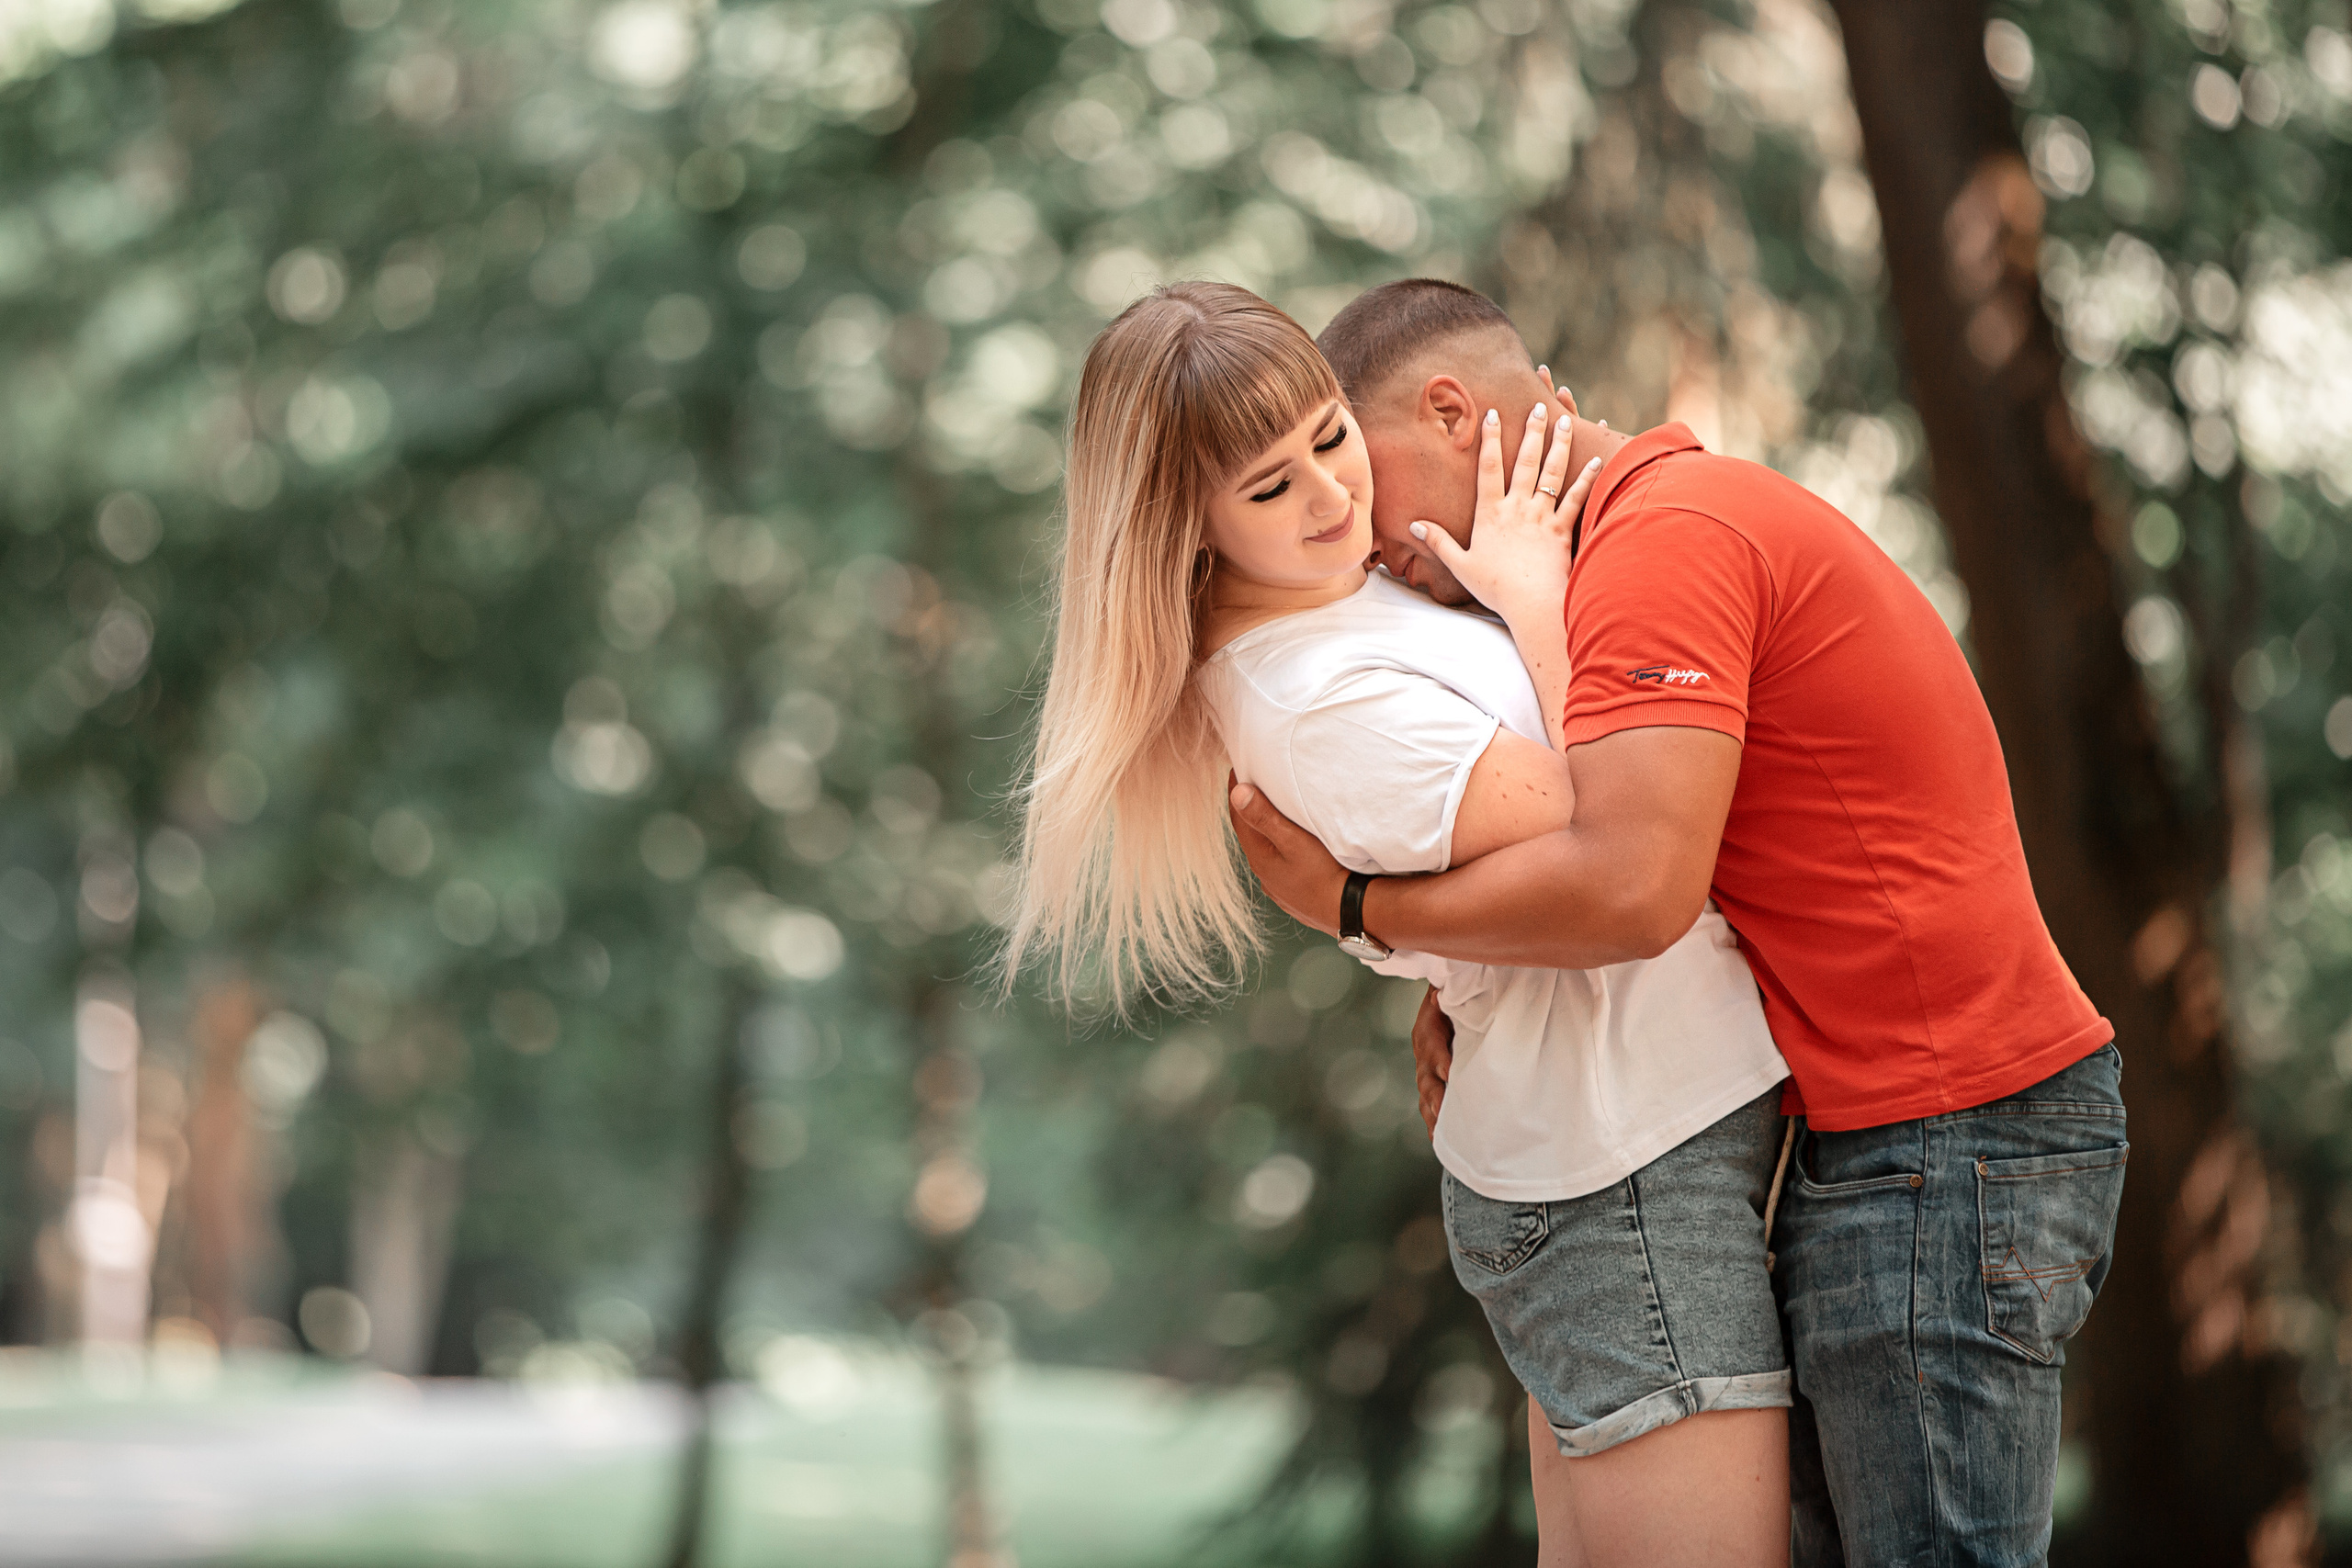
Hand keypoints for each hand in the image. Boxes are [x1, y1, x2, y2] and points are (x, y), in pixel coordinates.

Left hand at [1228, 775, 1347, 935]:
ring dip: (1265, 826)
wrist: (1350, 911)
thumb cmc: (1324, 875)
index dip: (1236, 789)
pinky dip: (1278, 844)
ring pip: (1265, 847)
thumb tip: (1237, 792)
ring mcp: (1278, 884)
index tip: (1238, 765)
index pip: (1238, 815)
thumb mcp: (1293, 840)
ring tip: (1273, 807)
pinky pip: (1278, 861)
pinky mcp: (1293, 892)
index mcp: (1259, 855)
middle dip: (1249, 805)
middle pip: (1249, 831)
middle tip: (1254, 780)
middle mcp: (1264, 871)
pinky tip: (1290, 841)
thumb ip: (1265, 817)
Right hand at [1409, 405, 1602, 626]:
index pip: (1489, 468)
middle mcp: (1517, 507)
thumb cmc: (1494, 587)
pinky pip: (1576, 498)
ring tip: (1564, 421)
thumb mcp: (1460, 564)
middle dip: (1531, 431)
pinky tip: (1596, 459)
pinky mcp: (1562, 529)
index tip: (1492, 413)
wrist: (1530, 603)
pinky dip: (1587, 478)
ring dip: (1559, 444)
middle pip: (1525, 461)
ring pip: (1553, 473)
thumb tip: (1415, 526)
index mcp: (1490, 513)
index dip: (1490, 438)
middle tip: (1537, 406)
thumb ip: (1438, 542)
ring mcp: (1542, 516)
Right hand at [1412, 983, 1452, 1136]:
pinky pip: (1432, 1106)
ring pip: (1426, 1096)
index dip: (1438, 1059)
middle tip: (1441, 1109)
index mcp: (1428, 1031)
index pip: (1431, 1045)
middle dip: (1434, 1095)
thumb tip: (1439, 994)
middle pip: (1426, 1077)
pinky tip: (1441, 1143)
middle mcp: (1424, 1054)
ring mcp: (1427, 1072)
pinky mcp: (1434, 1084)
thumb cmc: (1454, 999)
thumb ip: (1447, 995)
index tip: (1447, 1072)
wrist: (1444, 1004)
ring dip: (1433, 1115)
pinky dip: (1436, 1124)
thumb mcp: (1451, 992)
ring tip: (1439, 1136)